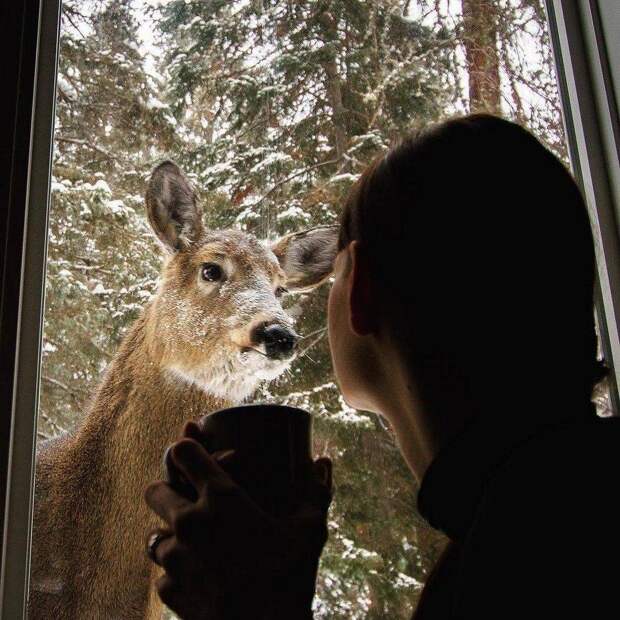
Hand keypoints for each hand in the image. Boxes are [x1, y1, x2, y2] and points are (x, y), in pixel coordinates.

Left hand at [144, 422, 332, 619]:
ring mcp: (174, 558)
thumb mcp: (310, 531)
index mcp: (220, 498)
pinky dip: (176, 574)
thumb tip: (325, 462)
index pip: (183, 453)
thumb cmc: (290, 578)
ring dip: (169, 535)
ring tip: (193, 542)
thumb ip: (317, 491)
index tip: (196, 455)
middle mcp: (190, 522)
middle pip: (154, 489)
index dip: (187, 448)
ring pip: (153, 534)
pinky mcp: (168, 591)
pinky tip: (198, 577)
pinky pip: (162, 574)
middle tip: (187, 499)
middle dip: (166, 490)